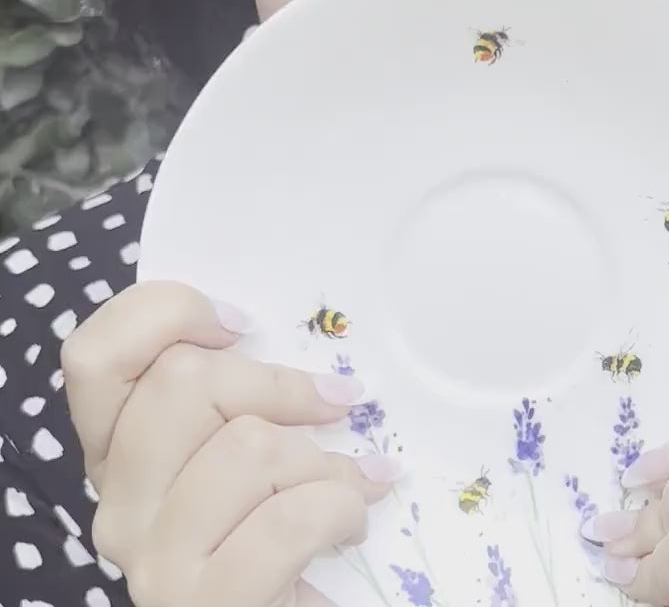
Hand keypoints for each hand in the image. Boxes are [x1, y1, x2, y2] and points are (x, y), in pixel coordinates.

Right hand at [61, 281, 399, 606]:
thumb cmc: (273, 526)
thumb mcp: (245, 446)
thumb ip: (240, 395)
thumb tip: (304, 346)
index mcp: (117, 450)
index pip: (94, 354)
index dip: (166, 313)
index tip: (242, 323)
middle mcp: (118, 502)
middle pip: (182, 381)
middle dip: (280, 386)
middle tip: (333, 404)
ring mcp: (152, 559)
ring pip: (247, 446)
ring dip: (325, 461)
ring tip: (350, 483)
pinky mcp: (204, 602)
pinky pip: (288, 519)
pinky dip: (340, 508)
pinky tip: (351, 523)